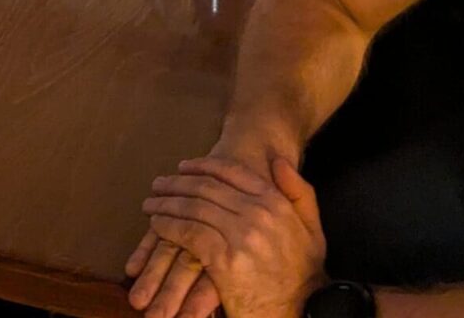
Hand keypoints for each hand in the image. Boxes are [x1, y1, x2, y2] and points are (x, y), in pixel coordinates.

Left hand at [126, 122, 298, 317]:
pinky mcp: (224, 260)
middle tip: (159, 184)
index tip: (183, 167)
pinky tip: (156, 224)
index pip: (232, 172)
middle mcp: (258, 214)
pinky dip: (168, 226)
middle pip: (207, 188)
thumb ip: (299, 192)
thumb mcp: (313, 229)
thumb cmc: (303, 274)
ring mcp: (241, 236)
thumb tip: (277, 161)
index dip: (203, 166)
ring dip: (167, 202)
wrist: (304, 312)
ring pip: (194, 208)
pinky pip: (188, 233)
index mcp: (276, 203)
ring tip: (151, 202)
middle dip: (178, 183)